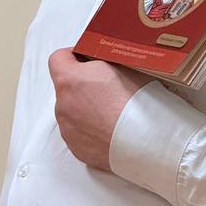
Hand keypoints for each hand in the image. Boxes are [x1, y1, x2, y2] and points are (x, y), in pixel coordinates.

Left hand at [48, 47, 149, 169]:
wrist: (147, 141)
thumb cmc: (138, 104)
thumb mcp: (124, 66)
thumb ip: (105, 61)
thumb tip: (103, 60)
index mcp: (71, 80)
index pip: (58, 59)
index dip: (73, 57)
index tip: (87, 59)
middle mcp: (64, 105)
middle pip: (67, 88)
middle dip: (83, 86)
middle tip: (108, 88)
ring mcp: (68, 129)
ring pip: (72, 112)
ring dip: (87, 109)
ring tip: (113, 112)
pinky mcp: (76, 148)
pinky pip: (79, 133)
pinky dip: (92, 130)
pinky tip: (111, 129)